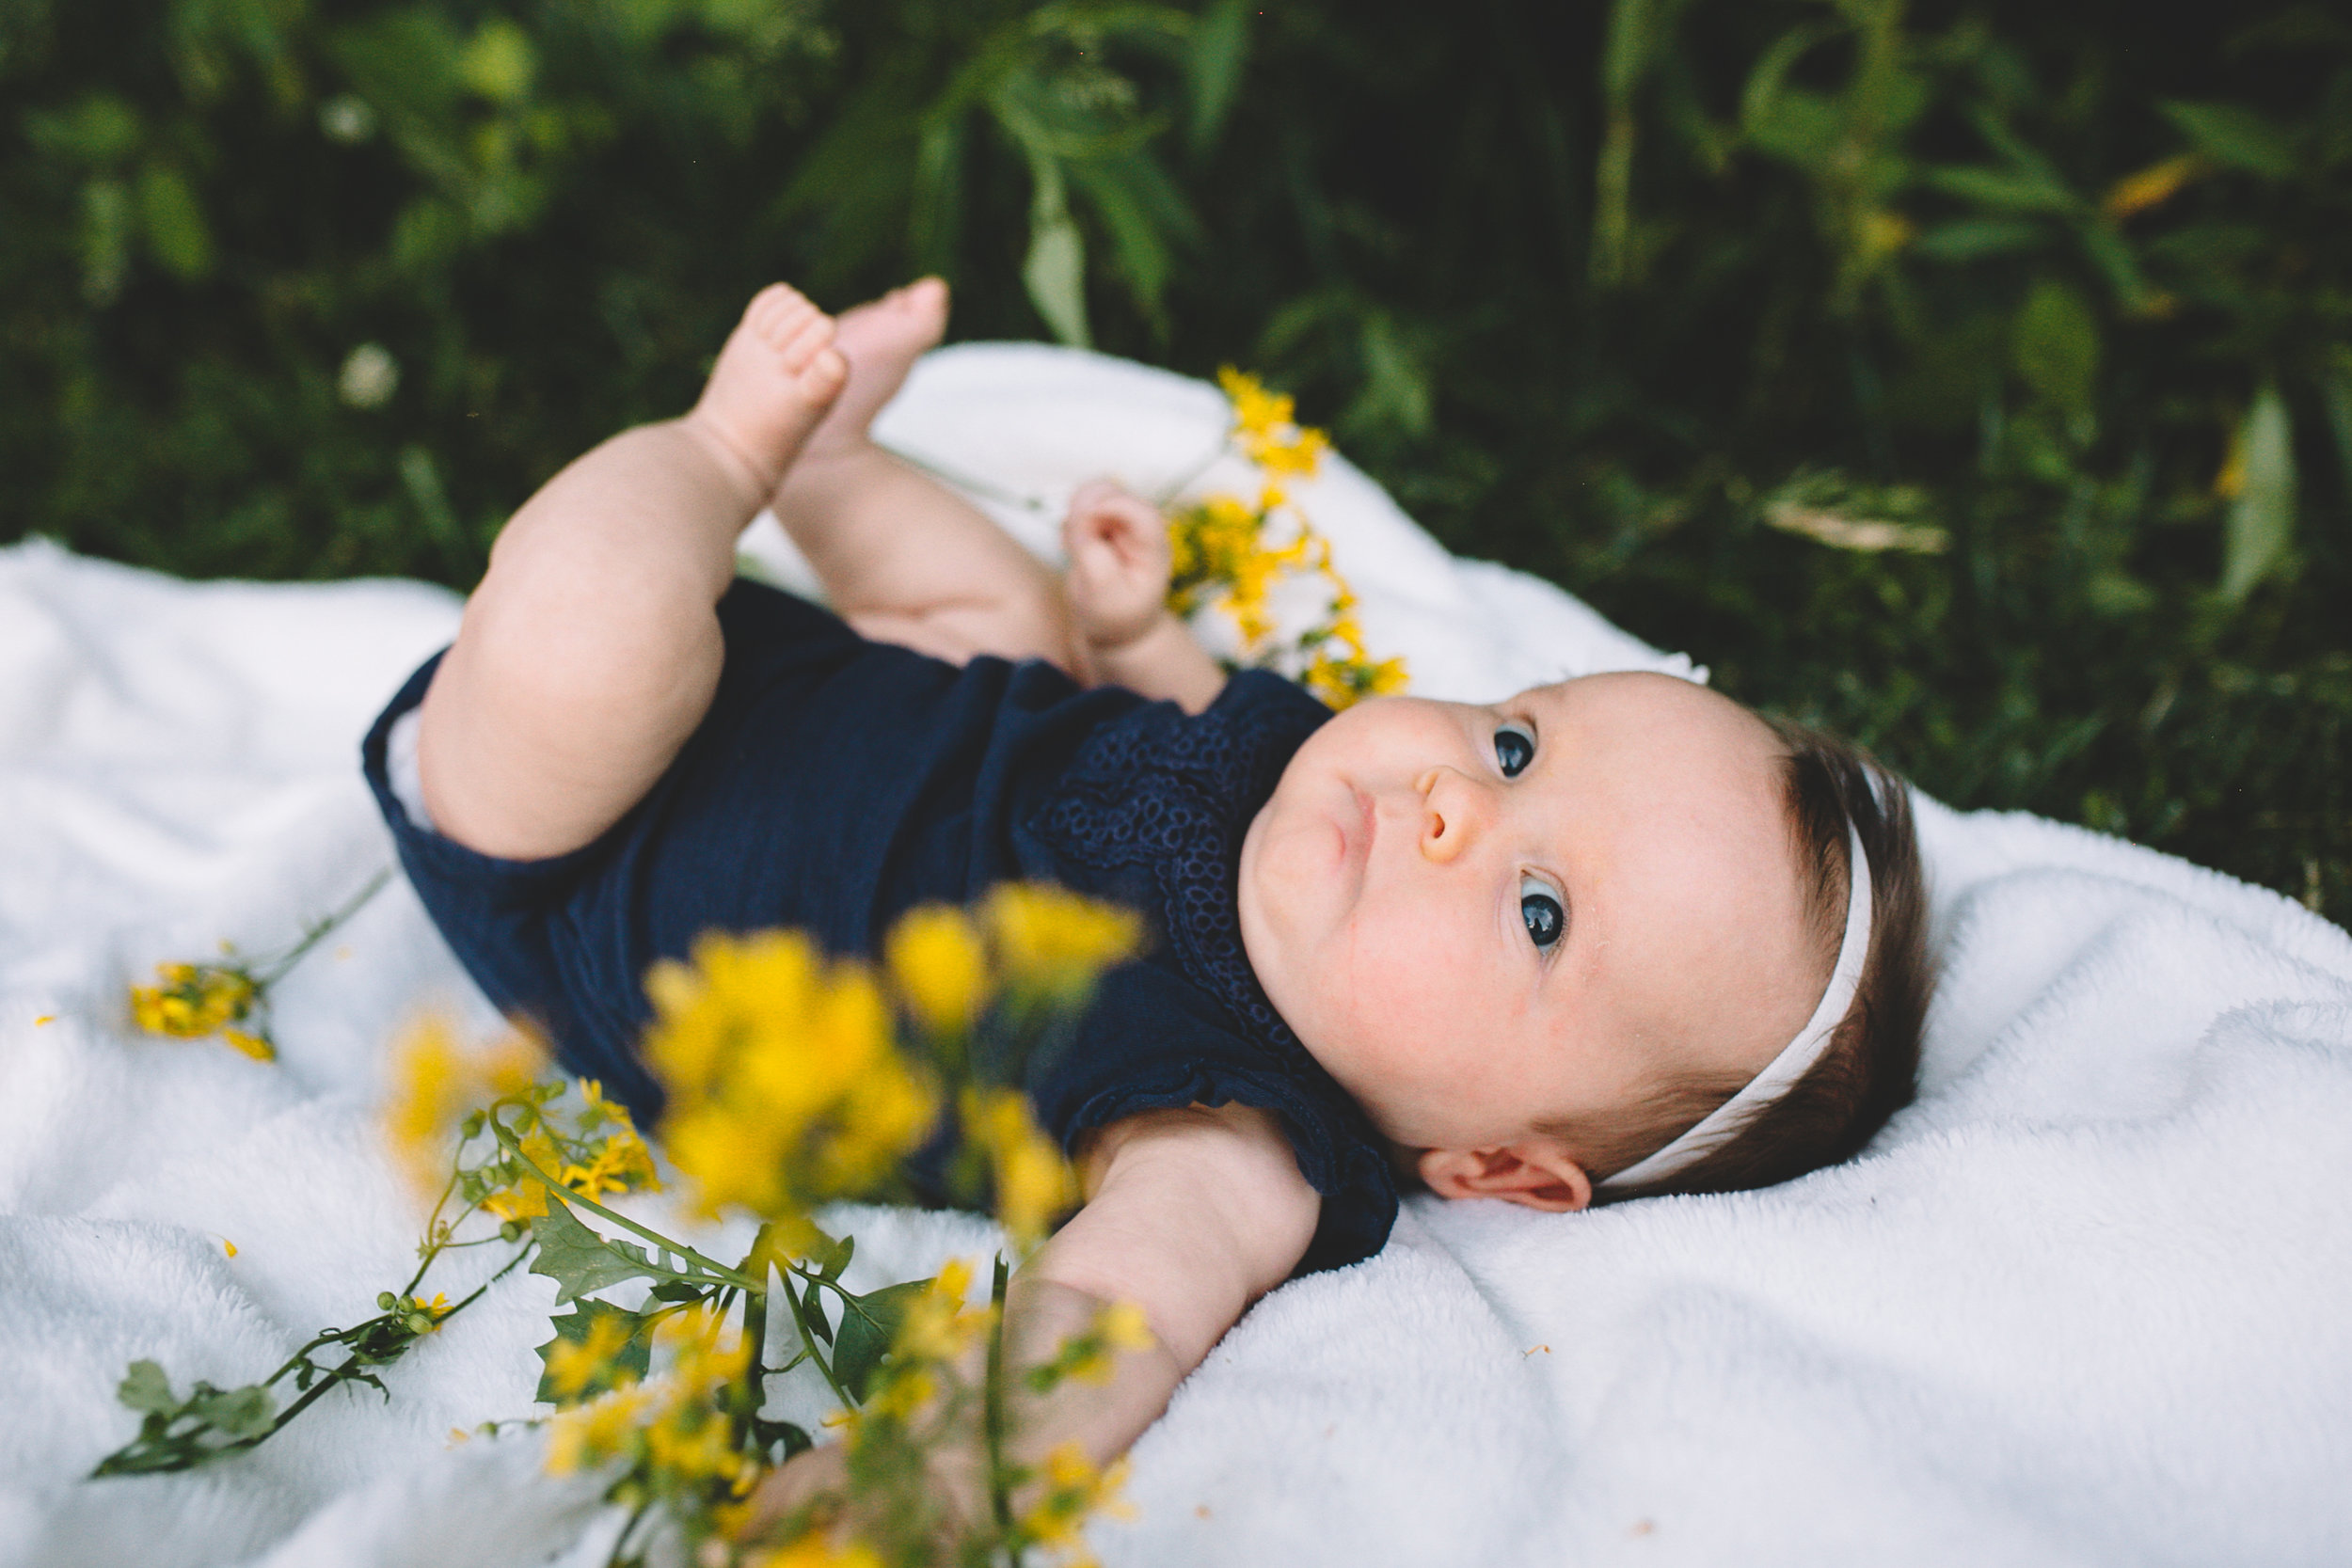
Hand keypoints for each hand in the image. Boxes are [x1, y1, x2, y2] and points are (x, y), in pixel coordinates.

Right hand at [1061, 480, 1174, 656]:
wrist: (1117, 628)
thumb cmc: (1115, 616)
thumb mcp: (1103, 594)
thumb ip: (1091, 554)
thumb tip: (1079, 518)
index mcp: (1152, 548)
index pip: (1141, 513)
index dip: (1114, 505)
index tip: (1085, 516)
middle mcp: (1139, 530)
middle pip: (1115, 493)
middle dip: (1088, 504)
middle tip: (1072, 536)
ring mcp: (1120, 525)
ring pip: (1096, 494)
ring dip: (1077, 513)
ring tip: (1073, 547)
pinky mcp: (1102, 526)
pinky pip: (1081, 508)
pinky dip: (1071, 523)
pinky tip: (1073, 549)